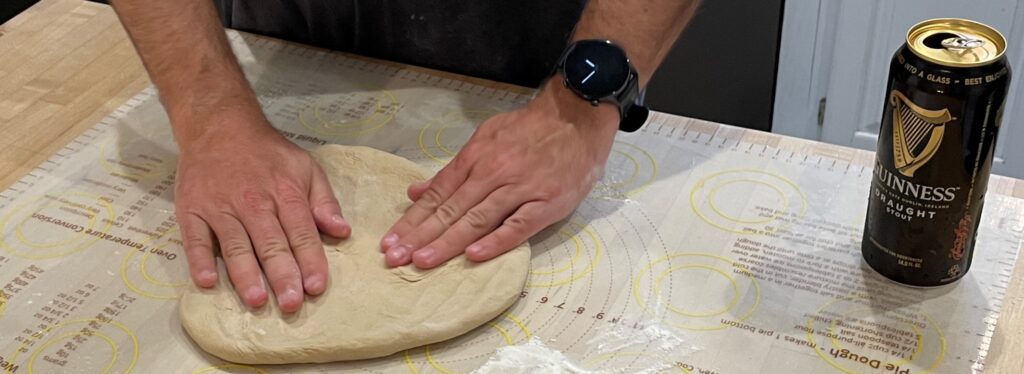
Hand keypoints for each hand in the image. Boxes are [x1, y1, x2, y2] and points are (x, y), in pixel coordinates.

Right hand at [174, 110, 349, 311]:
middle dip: (283, 275)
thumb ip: (324, 201)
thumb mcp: (305, 168)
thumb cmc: (268, 152)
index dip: (310, 260)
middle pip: (271, 243)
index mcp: (285, 193)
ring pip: (235, 245)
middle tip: (292, 304)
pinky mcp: (191, 209)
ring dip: (245, 274)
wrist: (219, 125)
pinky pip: (194, 238)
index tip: (317, 287)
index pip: (301, 232)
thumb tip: (342, 231)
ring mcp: (220, 206)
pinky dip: (199, 260)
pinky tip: (207, 282)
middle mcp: (253, 202)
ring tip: (257, 299)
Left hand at [379, 81, 619, 267]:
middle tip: (394, 258)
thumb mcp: (486, 137)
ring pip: (478, 219)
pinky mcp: (546, 203)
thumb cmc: (530, 129)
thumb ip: (453, 168)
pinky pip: (518, 226)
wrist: (577, 117)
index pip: (437, 195)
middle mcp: (493, 173)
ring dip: (448, 242)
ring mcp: (521, 189)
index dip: (413, 220)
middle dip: (420, 236)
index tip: (390, 242)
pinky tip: (474, 255)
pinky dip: (496, 242)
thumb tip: (417, 192)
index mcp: (476, 158)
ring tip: (422, 261)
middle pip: (451, 210)